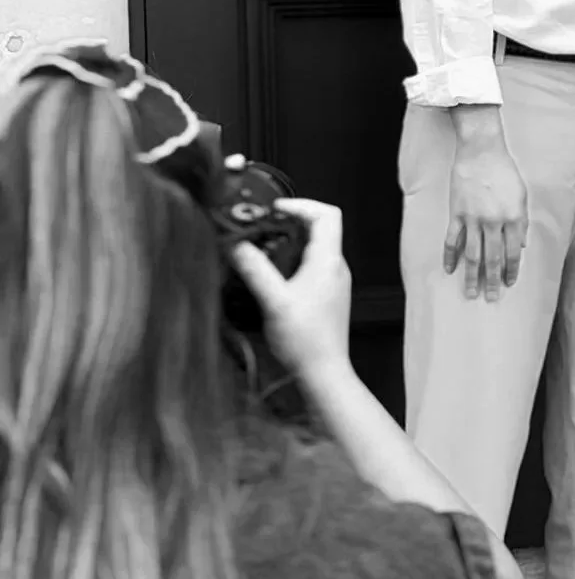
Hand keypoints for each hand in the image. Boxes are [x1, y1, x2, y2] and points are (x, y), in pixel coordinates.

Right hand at [233, 199, 352, 382]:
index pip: (327, 215)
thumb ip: (254, 269)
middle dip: (289, 222)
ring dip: (289, 242)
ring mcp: (333, 281)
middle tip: (260, 227)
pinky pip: (312, 265)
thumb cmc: (304, 339)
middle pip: (319, 228)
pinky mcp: (327, 295)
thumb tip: (235, 243)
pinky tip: (272, 274)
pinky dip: (292, 260)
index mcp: (329, 261)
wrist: (324, 374)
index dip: (302, 205)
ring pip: (314, 247)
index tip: (273, 210)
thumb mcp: (274, 301)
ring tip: (261, 248)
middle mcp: (336, 267)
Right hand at [445, 140, 528, 302]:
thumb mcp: (522, 195)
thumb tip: (521, 246)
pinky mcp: (457, 213)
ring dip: (472, 276)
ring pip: (472, 255)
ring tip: (471, 293)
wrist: (481, 151)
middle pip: (493, 259)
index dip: (511, 271)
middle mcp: (494, 222)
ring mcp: (473, 219)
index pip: (513, 253)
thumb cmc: (505, 170)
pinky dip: (450, 257)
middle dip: (492, 281)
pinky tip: (449, 270)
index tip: (509, 284)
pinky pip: (452, 240)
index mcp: (513, 218)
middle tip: (491, 298)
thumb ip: (522, 221)